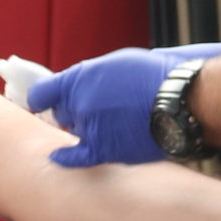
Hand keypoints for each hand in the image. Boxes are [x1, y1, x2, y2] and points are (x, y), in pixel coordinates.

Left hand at [26, 46, 183, 165]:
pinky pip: (76, 156)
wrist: (181, 100)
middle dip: (73, 109)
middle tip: (97, 108)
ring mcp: (89, 127)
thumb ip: (90, 77)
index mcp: (80, 76)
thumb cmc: (155, 77)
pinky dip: (66, 157)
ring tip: (114, 120)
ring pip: (75, 129)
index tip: (39, 102)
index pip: (42, 91)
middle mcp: (79, 102)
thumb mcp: (115, 63)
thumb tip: (78, 88)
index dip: (40, 98)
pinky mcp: (103, 149)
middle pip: (61, 112)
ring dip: (86, 126)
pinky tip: (58, 156)